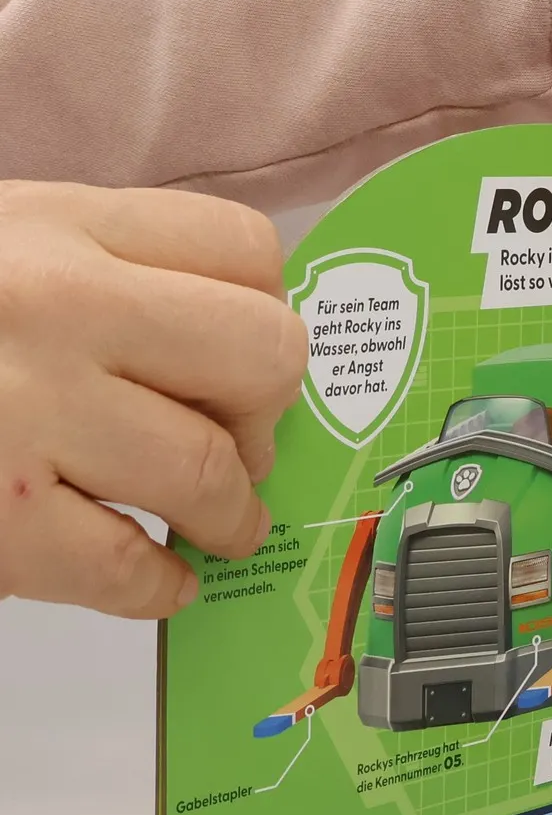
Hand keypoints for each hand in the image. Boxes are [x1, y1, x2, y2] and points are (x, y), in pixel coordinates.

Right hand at [0, 183, 307, 617]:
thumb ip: (92, 272)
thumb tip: (211, 352)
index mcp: (55, 228)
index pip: (244, 253)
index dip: (263, 313)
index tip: (240, 360)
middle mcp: (56, 309)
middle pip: (261, 355)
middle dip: (263, 413)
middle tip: (235, 445)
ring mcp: (26, 416)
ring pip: (209, 469)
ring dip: (231, 513)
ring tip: (216, 524)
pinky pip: (129, 567)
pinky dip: (161, 586)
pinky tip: (157, 580)